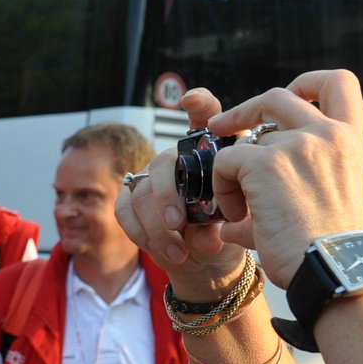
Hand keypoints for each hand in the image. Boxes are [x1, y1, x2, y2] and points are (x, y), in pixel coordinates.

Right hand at [116, 88, 246, 301]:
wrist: (208, 262)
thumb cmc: (228, 235)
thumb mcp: (237, 227)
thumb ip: (221, 227)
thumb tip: (207, 237)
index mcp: (211, 156)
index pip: (205, 117)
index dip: (198, 105)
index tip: (190, 101)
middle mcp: (178, 160)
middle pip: (163, 163)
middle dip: (167, 195)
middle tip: (178, 223)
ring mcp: (152, 178)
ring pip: (142, 191)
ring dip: (157, 226)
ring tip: (178, 252)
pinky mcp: (132, 200)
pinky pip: (125, 209)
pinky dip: (141, 232)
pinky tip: (160, 250)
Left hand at [205, 69, 362, 287]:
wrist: (333, 271)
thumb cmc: (329, 251)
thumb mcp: (325, 207)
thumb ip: (289, 194)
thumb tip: (232, 222)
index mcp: (350, 141)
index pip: (339, 83)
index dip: (307, 82)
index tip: (287, 95)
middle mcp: (327, 134)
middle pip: (277, 96)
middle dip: (243, 112)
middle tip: (219, 128)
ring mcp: (296, 144)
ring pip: (243, 139)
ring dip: (232, 172)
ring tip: (239, 209)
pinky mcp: (265, 163)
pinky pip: (224, 163)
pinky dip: (221, 189)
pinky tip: (236, 218)